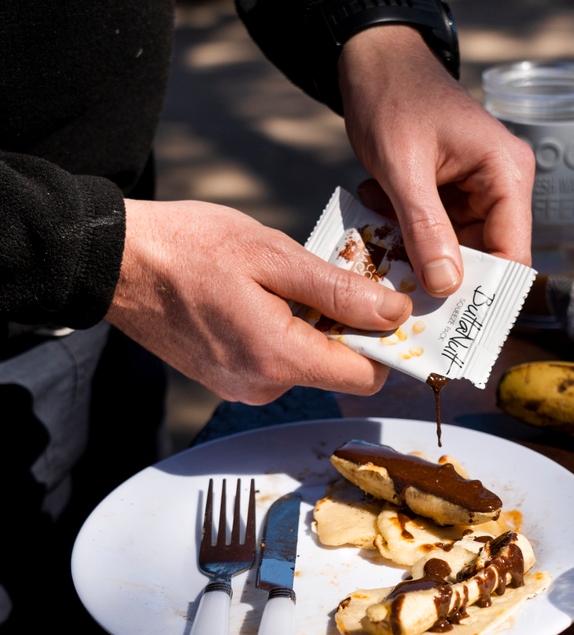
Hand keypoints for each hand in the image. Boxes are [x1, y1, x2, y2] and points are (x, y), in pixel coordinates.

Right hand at [105, 199, 410, 403]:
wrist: (118, 261)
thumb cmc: (190, 248)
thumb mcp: (275, 256)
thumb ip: (339, 291)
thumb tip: (394, 314)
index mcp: (278, 359)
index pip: (366, 376)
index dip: (387, 341)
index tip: (388, 303)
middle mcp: (261, 387)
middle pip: (338, 368)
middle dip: (348, 326)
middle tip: (332, 275)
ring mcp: (240, 387)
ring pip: (307, 363)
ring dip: (314, 326)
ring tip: (287, 281)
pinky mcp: (226, 378)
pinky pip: (277, 361)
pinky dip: (285, 331)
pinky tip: (264, 296)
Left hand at [338, 26, 534, 296]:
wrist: (372, 58)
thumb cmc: (392, 98)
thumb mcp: (403, 167)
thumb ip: (425, 227)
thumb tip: (447, 286)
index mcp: (507, 174)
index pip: (513, 253)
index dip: (486, 292)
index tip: (451, 324)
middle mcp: (503, 184)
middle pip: (486, 256)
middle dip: (441, 273)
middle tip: (398, 286)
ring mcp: (478, 188)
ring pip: (455, 246)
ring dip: (416, 248)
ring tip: (378, 229)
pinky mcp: (453, 190)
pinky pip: (436, 228)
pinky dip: (405, 228)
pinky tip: (376, 206)